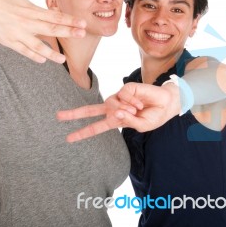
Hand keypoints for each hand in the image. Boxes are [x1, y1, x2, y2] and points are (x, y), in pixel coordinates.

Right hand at [0, 0, 86, 63]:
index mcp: (29, 8)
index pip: (53, 15)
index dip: (69, 20)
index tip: (82, 23)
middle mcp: (25, 23)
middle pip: (50, 30)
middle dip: (68, 32)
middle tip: (82, 35)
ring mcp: (17, 34)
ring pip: (37, 46)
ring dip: (51, 53)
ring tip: (62, 59)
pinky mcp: (9, 42)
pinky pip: (24, 52)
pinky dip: (34, 56)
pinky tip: (44, 60)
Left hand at [57, 82, 180, 141]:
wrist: (167, 103)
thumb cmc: (154, 116)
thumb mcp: (142, 126)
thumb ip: (128, 121)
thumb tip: (116, 113)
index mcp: (116, 119)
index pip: (96, 126)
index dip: (83, 132)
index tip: (69, 138)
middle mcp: (115, 108)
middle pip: (91, 110)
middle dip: (74, 114)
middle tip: (58, 117)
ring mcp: (119, 97)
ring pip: (110, 104)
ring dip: (125, 110)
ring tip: (137, 110)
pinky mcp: (126, 88)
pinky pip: (123, 96)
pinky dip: (132, 102)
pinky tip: (140, 103)